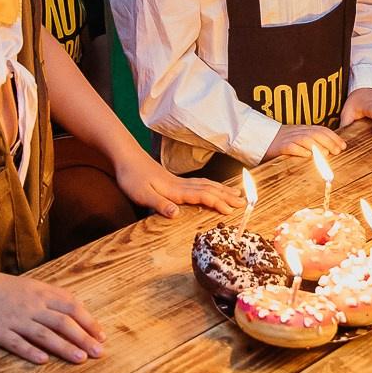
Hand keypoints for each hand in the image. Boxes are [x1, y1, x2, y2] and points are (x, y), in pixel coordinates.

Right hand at [0, 269, 105, 363]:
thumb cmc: (5, 289)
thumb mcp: (33, 286)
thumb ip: (55, 297)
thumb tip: (80, 309)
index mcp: (41, 293)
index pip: (72, 307)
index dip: (89, 322)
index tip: (102, 336)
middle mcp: (31, 306)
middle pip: (62, 322)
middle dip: (83, 338)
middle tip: (98, 353)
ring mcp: (15, 319)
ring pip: (44, 334)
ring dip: (64, 347)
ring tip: (80, 359)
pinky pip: (17, 343)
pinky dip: (31, 351)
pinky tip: (44, 360)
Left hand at [113, 150, 241, 216]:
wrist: (126, 158)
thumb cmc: (132, 177)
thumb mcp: (142, 195)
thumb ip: (160, 205)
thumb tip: (176, 214)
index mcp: (175, 190)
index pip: (202, 196)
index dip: (218, 203)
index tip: (231, 210)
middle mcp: (181, 185)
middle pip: (210, 189)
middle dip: (227, 196)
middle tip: (244, 203)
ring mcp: (179, 181)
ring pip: (207, 185)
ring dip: (223, 190)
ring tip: (237, 194)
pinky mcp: (175, 180)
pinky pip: (200, 183)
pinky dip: (212, 185)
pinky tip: (214, 187)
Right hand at [266, 122, 344, 158]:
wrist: (262, 139)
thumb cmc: (284, 141)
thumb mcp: (300, 138)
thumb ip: (313, 141)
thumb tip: (332, 149)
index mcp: (304, 129)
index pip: (322, 130)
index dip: (334, 137)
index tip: (343, 146)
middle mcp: (298, 132)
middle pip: (316, 134)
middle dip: (329, 142)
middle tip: (338, 151)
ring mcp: (289, 138)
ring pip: (306, 139)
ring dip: (318, 146)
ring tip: (326, 154)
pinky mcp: (281, 146)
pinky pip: (291, 147)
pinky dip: (300, 151)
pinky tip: (308, 156)